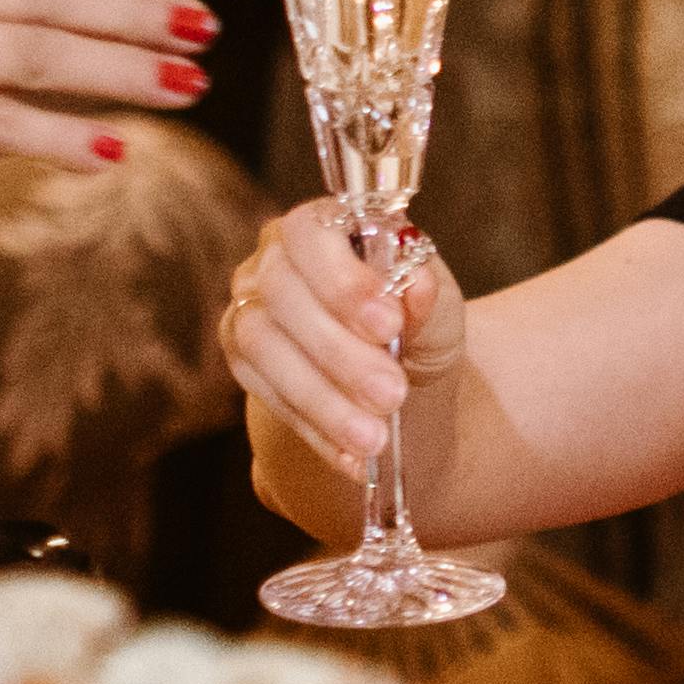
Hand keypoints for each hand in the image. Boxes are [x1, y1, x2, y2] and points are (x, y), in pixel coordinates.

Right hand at [229, 200, 462, 485]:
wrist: (400, 384)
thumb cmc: (417, 330)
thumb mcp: (439, 314)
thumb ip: (430, 297)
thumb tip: (419, 282)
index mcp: (322, 226)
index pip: (311, 232)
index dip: (343, 280)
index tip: (389, 326)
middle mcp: (273, 261)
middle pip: (282, 293)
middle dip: (339, 351)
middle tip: (392, 394)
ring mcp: (249, 311)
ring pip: (263, 347)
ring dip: (322, 398)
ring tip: (374, 437)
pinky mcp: (244, 365)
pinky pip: (267, 397)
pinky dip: (315, 430)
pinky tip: (353, 457)